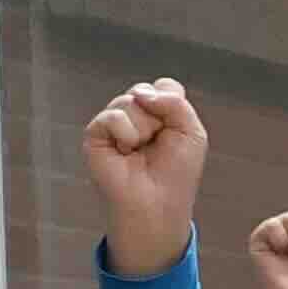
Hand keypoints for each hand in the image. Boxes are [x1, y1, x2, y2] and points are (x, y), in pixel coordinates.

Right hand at [83, 77, 209, 279]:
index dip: (172, 103)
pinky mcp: (95, 134)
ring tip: (140, 149)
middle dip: (159, 117)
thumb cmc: (176, 172)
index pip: (163, 86)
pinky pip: (112, 117)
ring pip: (129, 101)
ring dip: (144, 128)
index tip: (174, 129)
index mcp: (158, 112)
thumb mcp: (192, 132)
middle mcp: (135, 114)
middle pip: (144, 90)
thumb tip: (140, 93)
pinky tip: (125, 151)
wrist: (158, 202)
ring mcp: (114, 123)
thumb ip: (175, 102)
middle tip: (157, 142)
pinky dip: (126, 134)